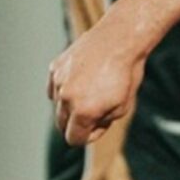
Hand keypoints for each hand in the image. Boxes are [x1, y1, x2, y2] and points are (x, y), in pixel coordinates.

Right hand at [48, 22, 146, 147]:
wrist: (120, 39)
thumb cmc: (125, 74)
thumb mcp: (122, 107)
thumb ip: (102, 123)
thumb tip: (89, 128)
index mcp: (83, 112)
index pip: (73, 139)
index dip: (88, 136)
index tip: (100, 123)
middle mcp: (66, 98)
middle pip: (61, 125)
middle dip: (77, 123)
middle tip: (96, 110)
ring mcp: (58, 81)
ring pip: (57, 105)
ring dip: (71, 104)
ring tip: (91, 90)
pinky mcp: (56, 67)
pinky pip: (54, 87)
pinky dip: (64, 89)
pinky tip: (80, 81)